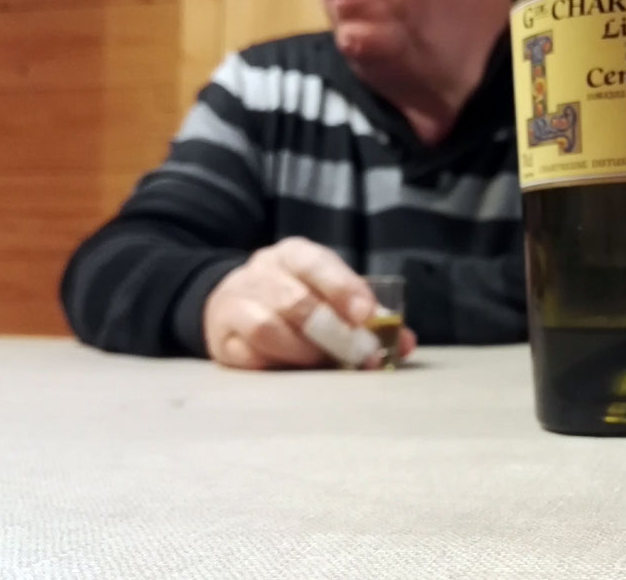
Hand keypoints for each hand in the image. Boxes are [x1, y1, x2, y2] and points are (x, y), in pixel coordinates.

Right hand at [203, 237, 416, 369]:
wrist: (236, 302)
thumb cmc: (299, 297)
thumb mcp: (332, 293)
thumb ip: (368, 315)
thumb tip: (404, 344)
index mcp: (294, 254)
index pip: (316, 263)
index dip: (344, 289)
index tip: (366, 316)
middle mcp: (261, 273)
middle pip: (293, 299)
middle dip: (331, 331)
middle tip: (357, 354)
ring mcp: (235, 303)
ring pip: (266, 327)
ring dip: (302, 351)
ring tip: (322, 363)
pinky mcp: (221, 338)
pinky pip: (246, 356)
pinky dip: (274, 365)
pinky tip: (291, 369)